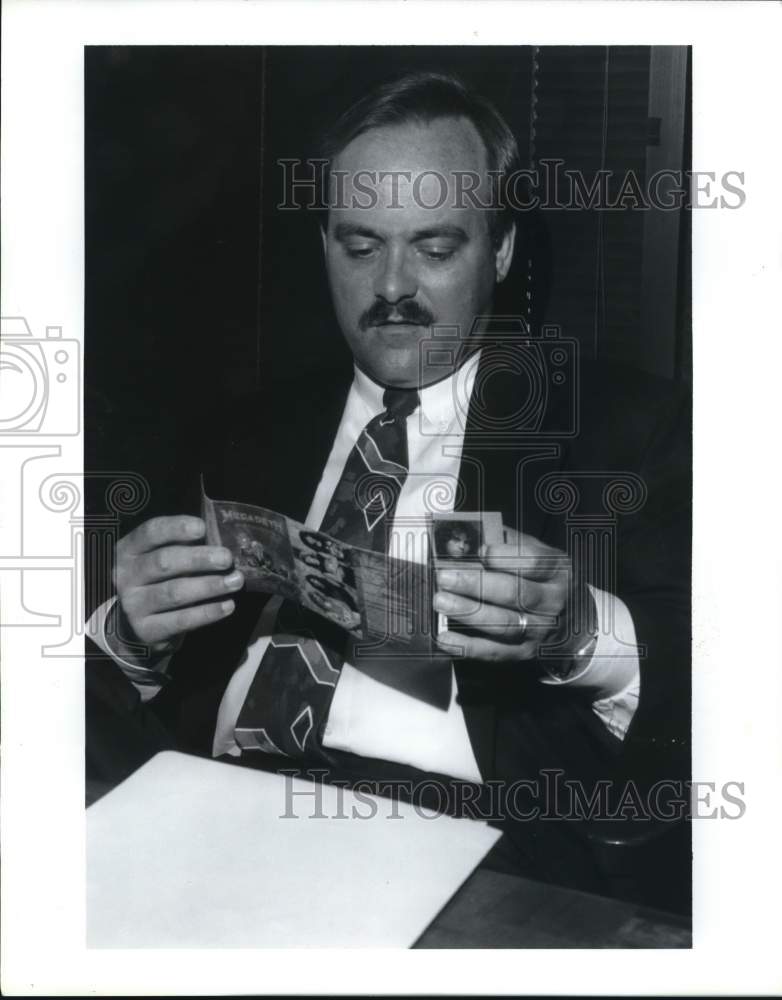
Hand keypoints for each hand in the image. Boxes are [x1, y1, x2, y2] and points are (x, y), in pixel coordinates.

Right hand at [111, 514, 242, 660]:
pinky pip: (181, 620)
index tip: (202, 528)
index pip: (150, 532)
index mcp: (128, 550)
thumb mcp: (161, 558)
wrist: (137, 625)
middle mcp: (125, 576)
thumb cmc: (159, 580)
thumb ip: (183, 546)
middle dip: (199, 558)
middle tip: (227, 558)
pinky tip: (227, 605)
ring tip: (235, 581)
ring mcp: (132, 605)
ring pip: (174, 592)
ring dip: (209, 585)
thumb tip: (220, 539)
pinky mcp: (146, 631)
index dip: (176, 528)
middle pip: (164, 562)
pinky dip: (207, 612)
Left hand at [433, 525, 572, 662]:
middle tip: (445, 577)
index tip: (479, 551)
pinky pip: (495, 651)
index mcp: (556, 570)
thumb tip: (465, 540)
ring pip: (504, 623)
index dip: (503, 556)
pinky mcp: (525, 652)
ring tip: (442, 602)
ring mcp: (540, 629)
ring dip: (469, 613)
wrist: (573, 618)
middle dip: (476, 585)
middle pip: (514, 593)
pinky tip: (445, 638)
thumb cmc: (543, 578)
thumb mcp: (535, 553)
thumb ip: (504, 542)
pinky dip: (468, 647)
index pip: (532, 562)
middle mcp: (552, 601)